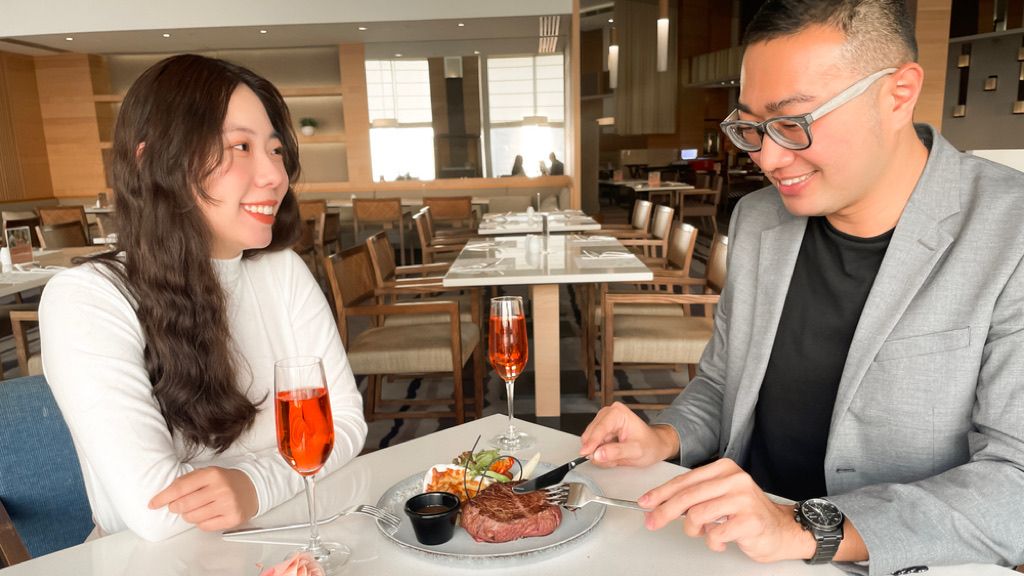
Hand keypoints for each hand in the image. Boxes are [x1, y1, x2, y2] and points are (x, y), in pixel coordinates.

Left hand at [149, 467, 258, 531]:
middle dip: (176, 507)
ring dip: (189, 515)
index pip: (180, 488)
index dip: (163, 497)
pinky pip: (204, 526)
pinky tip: (208, 514)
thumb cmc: (224, 481)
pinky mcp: (232, 518)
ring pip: (192, 518)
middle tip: (179, 505)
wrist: (252, 488)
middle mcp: (220, 489)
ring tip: (198, 508)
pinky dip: (201, 522)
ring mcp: (228, 504)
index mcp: (212, 474)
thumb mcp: (207, 474)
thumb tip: (164, 497)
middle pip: (184, 505)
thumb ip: (187, 482)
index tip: (153, 504)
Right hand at [579, 402, 679, 466]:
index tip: (585, 453)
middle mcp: (608, 413)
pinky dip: (600, 454)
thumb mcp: (636, 451)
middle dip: (598, 450)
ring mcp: (603, 421)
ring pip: (590, 441)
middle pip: (591, 434)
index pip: (600, 428)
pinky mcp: (601, 430)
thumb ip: (616, 452)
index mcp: (618, 413)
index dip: (592, 442)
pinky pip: (592, 445)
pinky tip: (613, 456)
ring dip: (600, 453)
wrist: (655, 446)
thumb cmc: (650, 445)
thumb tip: (597, 454)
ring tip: (616, 458)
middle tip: (612, 461)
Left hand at [637, 459, 814, 562]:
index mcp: (724, 469)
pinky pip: (715, 534)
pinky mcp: (749, 520)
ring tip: (706, 533)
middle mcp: (734, 480)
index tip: (645, 503)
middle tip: (653, 522)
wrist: (782, 530)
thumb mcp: (719, 497)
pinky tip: (723, 540)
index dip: (661, 493)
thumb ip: (695, 496)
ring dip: (695, 531)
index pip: (684, 481)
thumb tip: (660, 503)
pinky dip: (714, 542)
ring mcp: (743, 499)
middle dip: (664, 512)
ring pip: (697, 516)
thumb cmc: (747, 514)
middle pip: (687, 497)